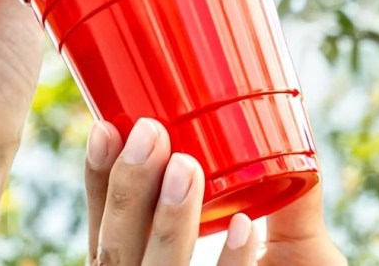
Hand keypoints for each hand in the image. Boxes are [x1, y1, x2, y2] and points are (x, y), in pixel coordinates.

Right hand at [84, 119, 346, 264]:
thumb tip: (281, 127)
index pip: (104, 224)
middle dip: (127, 189)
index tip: (107, 128)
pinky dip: (227, 264)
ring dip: (167, 222)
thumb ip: (274, 198)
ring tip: (185, 168)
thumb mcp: (277, 246)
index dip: (97, 178)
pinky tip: (242, 228)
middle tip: (150, 134)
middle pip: (116, 249)